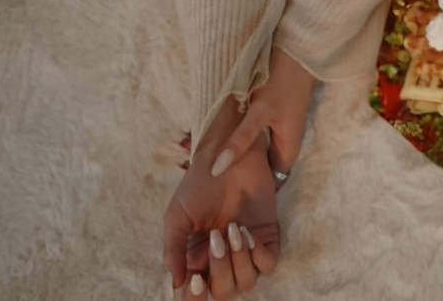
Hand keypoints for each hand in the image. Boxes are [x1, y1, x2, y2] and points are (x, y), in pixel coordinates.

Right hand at [166, 132, 281, 295]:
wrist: (227, 157)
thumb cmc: (199, 186)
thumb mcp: (177, 217)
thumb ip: (174, 250)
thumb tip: (176, 284)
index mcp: (197, 259)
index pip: (196, 293)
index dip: (195, 296)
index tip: (195, 280)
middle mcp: (222, 260)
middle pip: (224, 292)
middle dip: (219, 273)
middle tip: (215, 240)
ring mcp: (246, 250)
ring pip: (246, 282)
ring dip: (238, 261)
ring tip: (232, 230)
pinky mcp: (267, 237)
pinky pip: (268, 264)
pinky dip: (258, 254)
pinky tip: (248, 233)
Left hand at [206, 48, 314, 195]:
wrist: (298, 48)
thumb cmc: (283, 81)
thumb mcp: (260, 112)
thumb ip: (239, 141)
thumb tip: (217, 171)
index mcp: (288, 149)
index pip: (271, 182)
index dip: (251, 191)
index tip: (224, 198)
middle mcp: (285, 142)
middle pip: (260, 166)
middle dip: (237, 172)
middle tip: (207, 179)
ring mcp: (279, 129)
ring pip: (254, 150)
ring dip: (234, 154)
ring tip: (207, 160)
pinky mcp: (271, 116)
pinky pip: (251, 136)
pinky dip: (236, 139)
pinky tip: (218, 137)